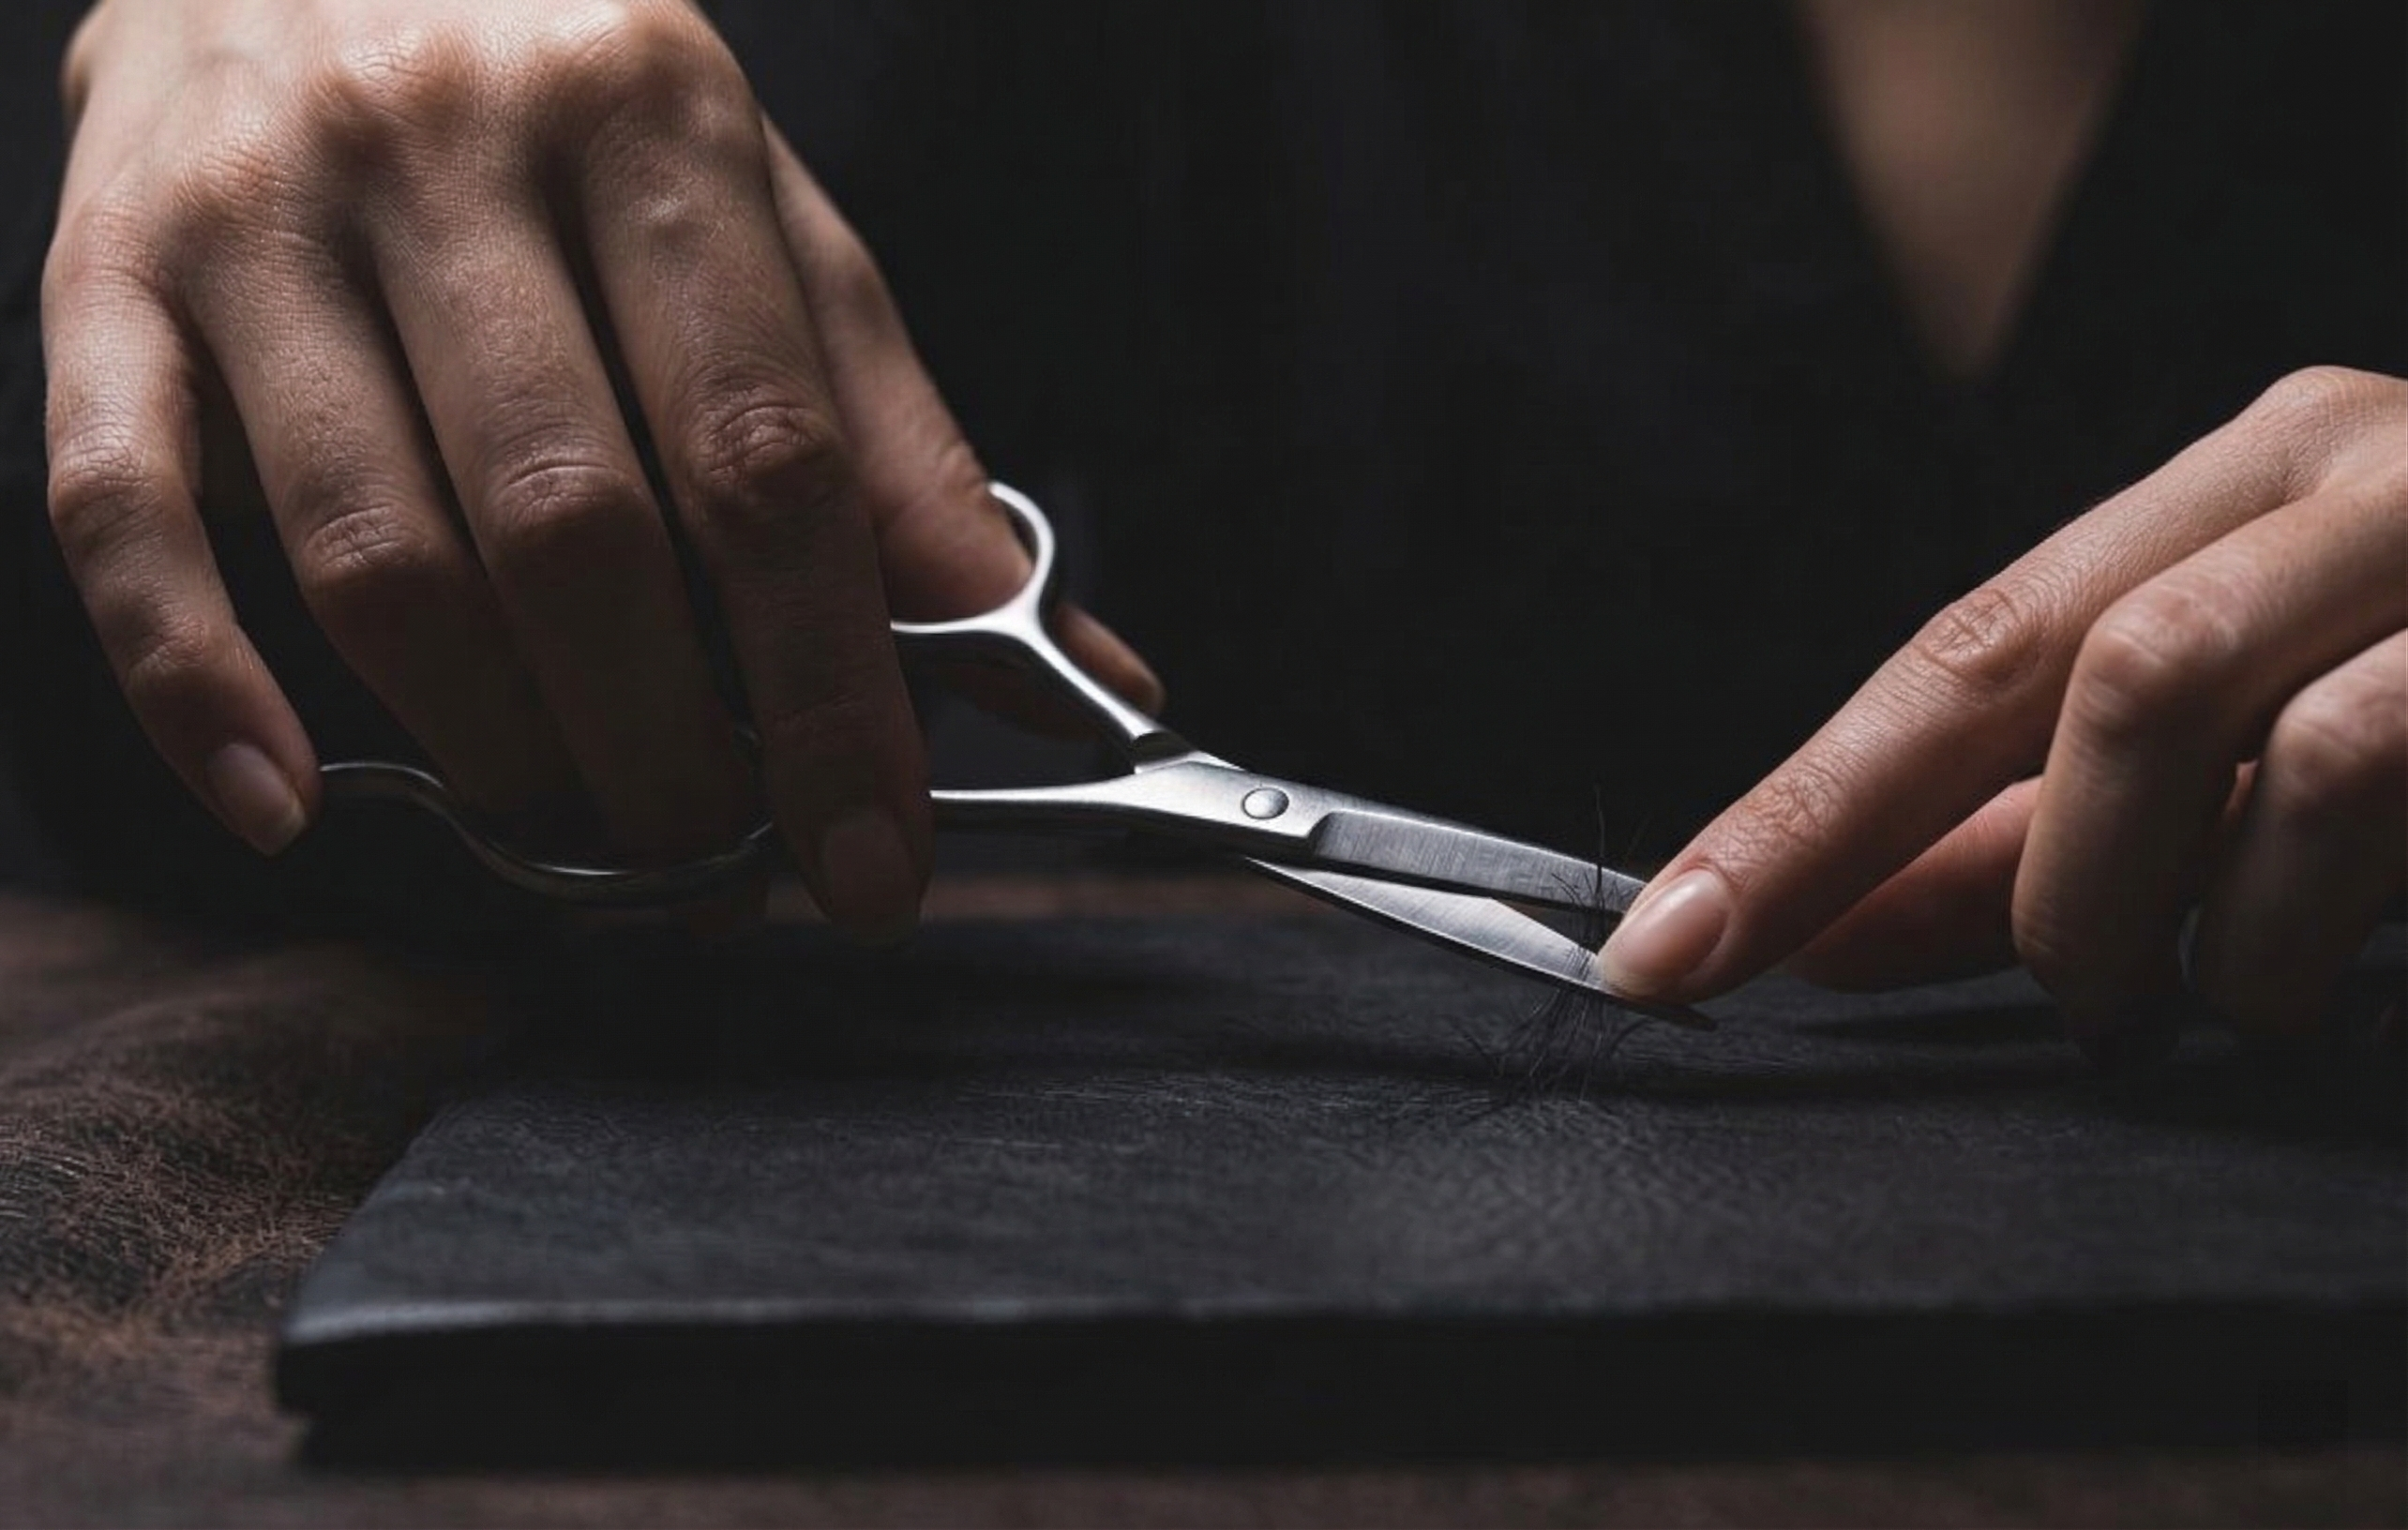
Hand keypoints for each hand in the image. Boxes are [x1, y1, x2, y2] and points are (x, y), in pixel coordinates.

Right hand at [42, 0, 1158, 934]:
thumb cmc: (577, 118)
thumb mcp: (772, 234)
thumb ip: (902, 451)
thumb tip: (1069, 671)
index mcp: (656, 120)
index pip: (766, 459)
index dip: (834, 693)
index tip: (872, 860)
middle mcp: (447, 146)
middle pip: (572, 528)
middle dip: (663, 752)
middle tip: (710, 857)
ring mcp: (257, 211)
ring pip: (375, 556)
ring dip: (491, 749)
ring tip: (569, 827)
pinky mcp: (104, 275)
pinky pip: (119, 515)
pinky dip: (197, 689)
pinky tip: (287, 805)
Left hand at [1601, 367, 2404, 1057]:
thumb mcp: (2240, 727)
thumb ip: (2038, 819)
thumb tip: (1832, 925)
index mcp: (2247, 476)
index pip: (1966, 649)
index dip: (1802, 813)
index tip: (1664, 952)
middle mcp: (2365, 475)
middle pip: (2103, 670)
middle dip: (2045, 886)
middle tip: (2079, 994)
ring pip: (2285, 753)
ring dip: (2218, 928)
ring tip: (2241, 987)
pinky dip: (2341, 931)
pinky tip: (2345, 967)